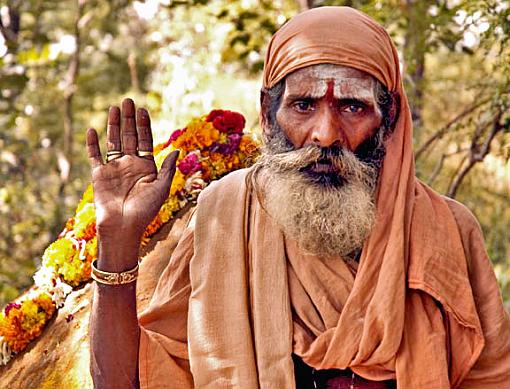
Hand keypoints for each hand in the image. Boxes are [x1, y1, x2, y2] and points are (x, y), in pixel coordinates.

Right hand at [86, 98, 177, 267]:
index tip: (143, 109)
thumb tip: (178, 148)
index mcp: (146, 167)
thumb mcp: (161, 188)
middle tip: (128, 100)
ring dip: (114, 125)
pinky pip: (95, 156)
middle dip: (129, 119)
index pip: (145, 141)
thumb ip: (168, 168)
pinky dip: (92, 144)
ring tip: (114, 108)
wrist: (123, 227)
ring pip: (113, 141)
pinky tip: (92, 129)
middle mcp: (130, 165)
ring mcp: (114, 169)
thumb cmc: (145, 211)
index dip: (144, 125)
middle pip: (129, 137)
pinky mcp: (99, 175)